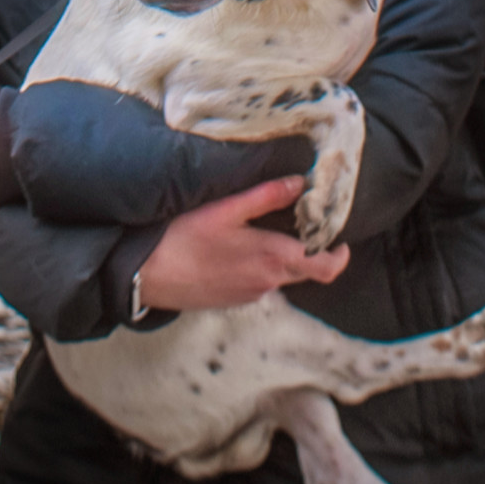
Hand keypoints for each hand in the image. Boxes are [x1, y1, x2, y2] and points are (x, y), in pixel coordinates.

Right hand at [137, 176, 351, 310]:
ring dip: (279, 256)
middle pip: (305, 270)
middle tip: (297, 221)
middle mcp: (268, 282)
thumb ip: (266, 196)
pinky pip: (259, 282)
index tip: (339, 236)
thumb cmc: (181, 239)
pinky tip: (235, 249)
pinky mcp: (233, 300)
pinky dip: (258, 266)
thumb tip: (299, 183)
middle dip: (308, 248)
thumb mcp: (225, 209)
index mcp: (272, 258)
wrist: (145, 276)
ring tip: (259, 230)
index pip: (325, 267)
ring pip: (280, 275)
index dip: (339, 254)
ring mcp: (250, 294)